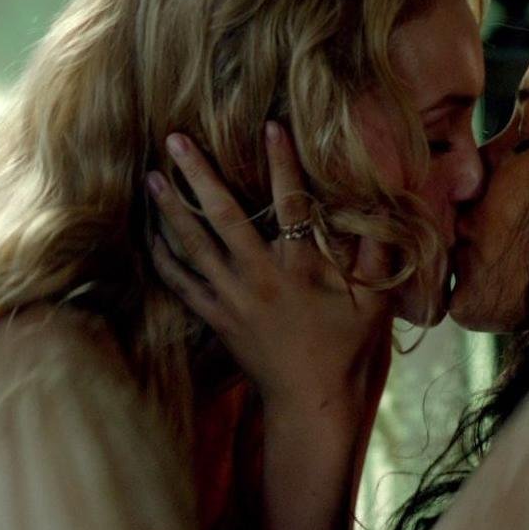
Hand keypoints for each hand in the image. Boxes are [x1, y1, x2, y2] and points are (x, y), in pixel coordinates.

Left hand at [148, 122, 391, 414]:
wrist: (311, 403)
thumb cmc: (346, 350)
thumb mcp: (374, 303)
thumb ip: (375, 253)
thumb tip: (378, 205)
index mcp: (299, 269)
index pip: (291, 204)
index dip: (282, 163)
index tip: (270, 126)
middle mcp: (258, 278)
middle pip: (221, 215)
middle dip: (197, 174)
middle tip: (175, 138)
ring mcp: (230, 298)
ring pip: (190, 245)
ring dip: (169, 208)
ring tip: (150, 176)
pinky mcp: (214, 317)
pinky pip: (180, 282)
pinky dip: (162, 256)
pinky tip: (150, 232)